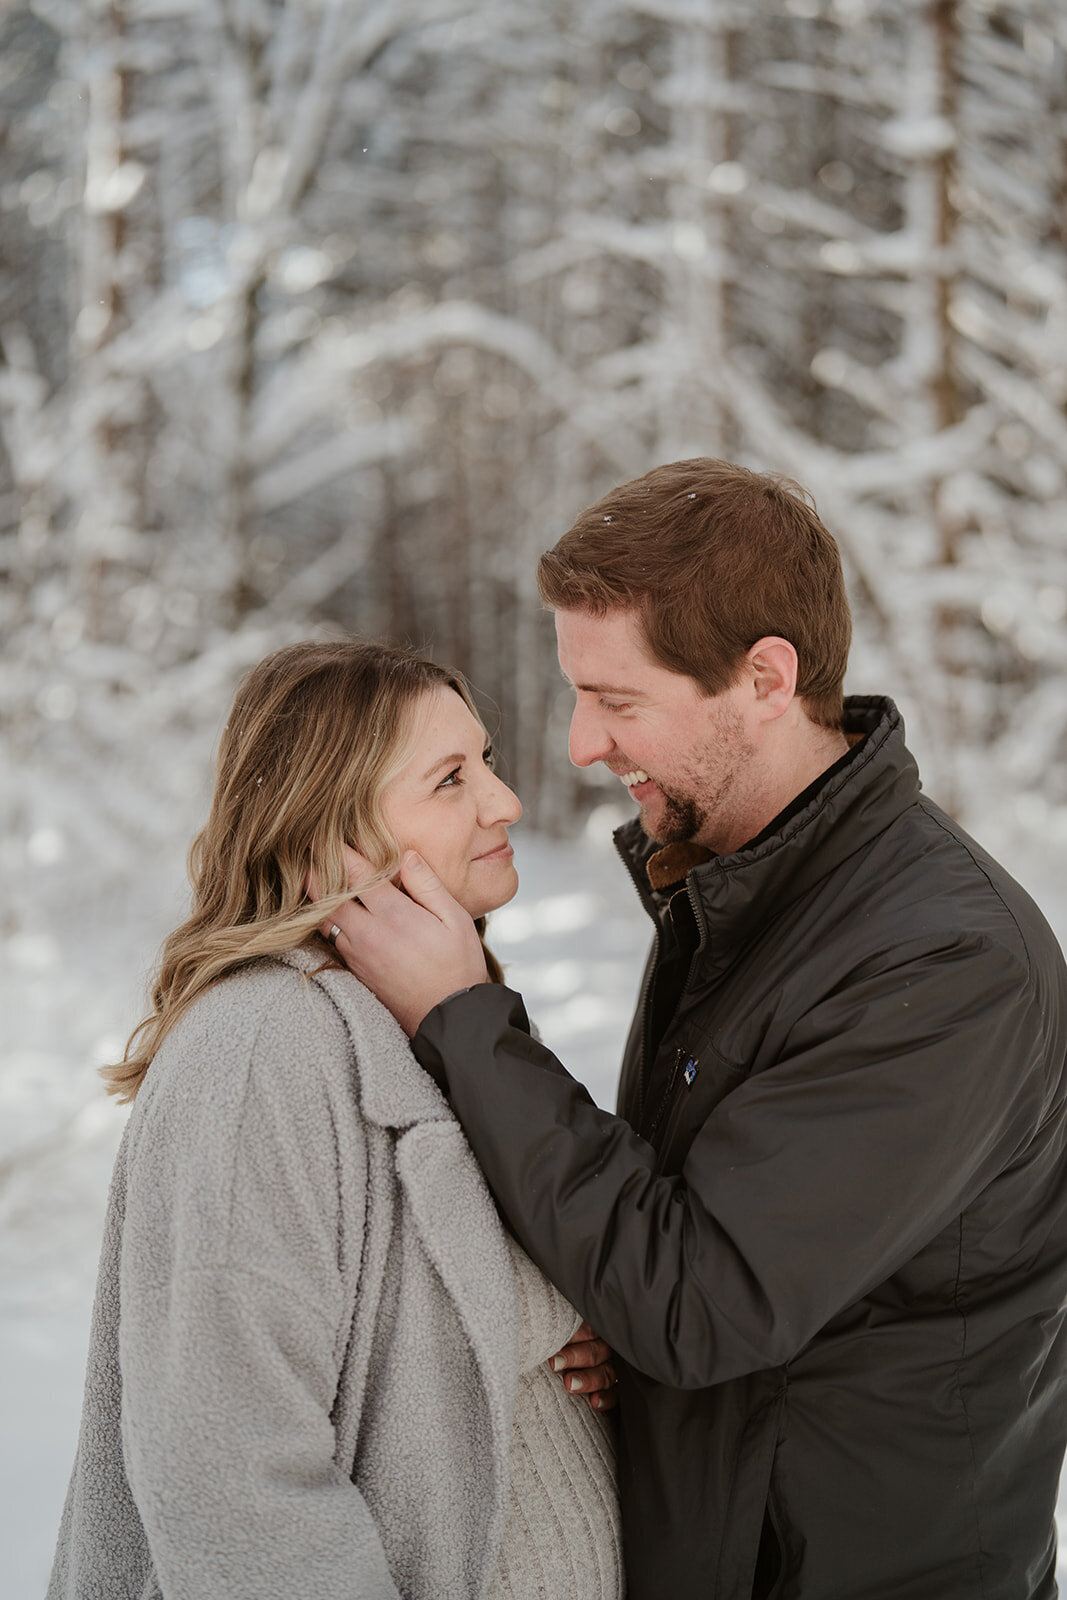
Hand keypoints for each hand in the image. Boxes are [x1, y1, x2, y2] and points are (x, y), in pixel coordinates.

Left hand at [313, 847, 487, 1035]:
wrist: (448, 1018)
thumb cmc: (458, 966)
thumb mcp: (456, 920)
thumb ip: (428, 885)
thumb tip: (407, 856)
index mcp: (395, 916)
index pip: (358, 874)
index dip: (339, 852)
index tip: (325, 836)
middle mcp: (369, 934)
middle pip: (328, 895)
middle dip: (314, 871)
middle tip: (306, 851)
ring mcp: (358, 954)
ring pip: (323, 919)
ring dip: (316, 896)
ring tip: (310, 876)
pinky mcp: (356, 969)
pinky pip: (331, 938)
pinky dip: (324, 920)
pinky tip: (326, 911)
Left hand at [550, 1321, 617, 1411]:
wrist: (556, 1382)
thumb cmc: (552, 1353)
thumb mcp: (551, 1334)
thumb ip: (556, 1335)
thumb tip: (539, 1325)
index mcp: (592, 1331)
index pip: (588, 1329)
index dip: (574, 1334)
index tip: (556, 1342)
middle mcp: (605, 1348)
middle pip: (596, 1350)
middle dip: (575, 1357)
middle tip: (555, 1363)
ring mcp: (611, 1369)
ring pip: (606, 1372)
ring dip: (588, 1379)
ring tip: (569, 1384)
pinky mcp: (614, 1391)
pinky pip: (615, 1395)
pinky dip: (606, 1398)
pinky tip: (594, 1402)